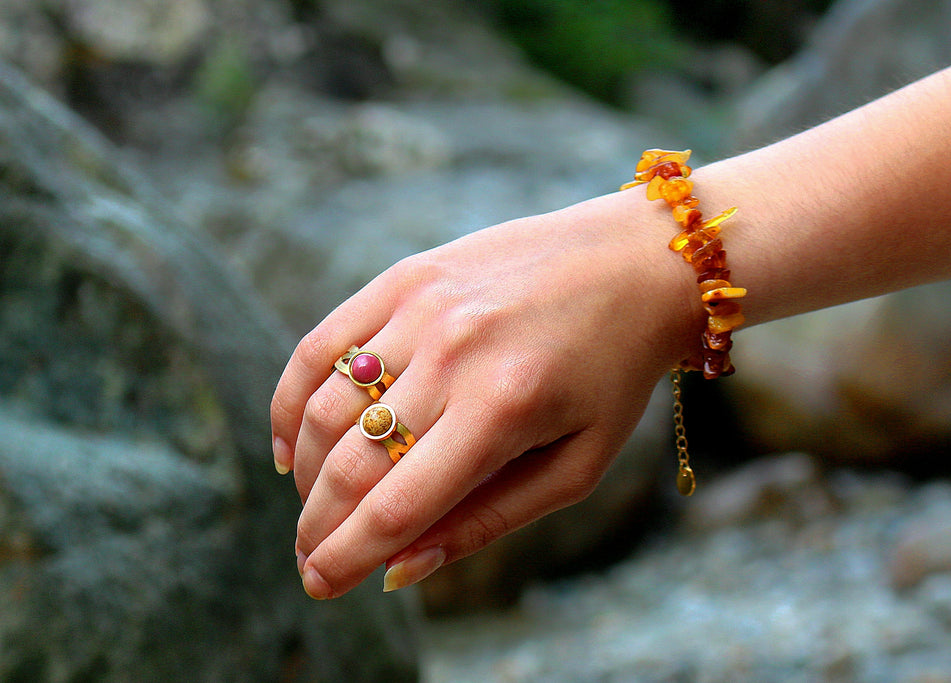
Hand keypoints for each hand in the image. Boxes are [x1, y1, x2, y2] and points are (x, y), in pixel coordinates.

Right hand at [270, 187, 699, 598]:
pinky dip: (292, 400)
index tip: (319, 587)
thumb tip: (399, 571)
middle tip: (310, 558)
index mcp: (503, 408)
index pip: (398, 505)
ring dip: (306, 471)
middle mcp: (453, 352)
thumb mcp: (576, 465)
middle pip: (351, 462)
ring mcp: (422, 307)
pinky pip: (321, 344)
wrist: (632, 263)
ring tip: (314, 506)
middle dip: (318, 525)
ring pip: (326, 406)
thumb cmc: (612, 375)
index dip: (348, 557)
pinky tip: (293, 443)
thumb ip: (488, 520)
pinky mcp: (405, 276)